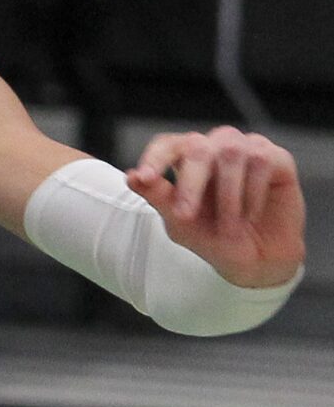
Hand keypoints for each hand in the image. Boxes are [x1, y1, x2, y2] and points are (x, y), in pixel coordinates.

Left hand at [126, 125, 306, 289]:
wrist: (258, 262)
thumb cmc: (214, 238)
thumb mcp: (181, 223)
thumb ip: (158, 197)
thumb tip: (131, 176)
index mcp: (185, 158)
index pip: (166, 145)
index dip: (154, 157)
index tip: (144, 177)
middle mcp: (214, 147)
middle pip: (197, 147)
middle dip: (190, 183)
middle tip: (186, 216)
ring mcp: (246, 148)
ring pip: (230, 152)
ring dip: (227, 195)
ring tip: (229, 226)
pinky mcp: (276, 158)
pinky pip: (261, 161)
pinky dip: (253, 193)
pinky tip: (251, 214)